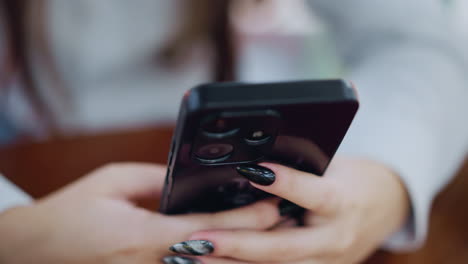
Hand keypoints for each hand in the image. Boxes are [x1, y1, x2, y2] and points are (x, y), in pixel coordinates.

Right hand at [0, 163, 280, 263]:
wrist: (35, 250)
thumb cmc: (70, 212)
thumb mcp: (113, 181)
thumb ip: (156, 179)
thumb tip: (186, 177)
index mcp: (144, 236)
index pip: (210, 227)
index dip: (247, 217)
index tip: (274, 205)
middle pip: (218, 254)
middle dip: (256, 239)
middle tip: (285, 219)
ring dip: (242, 253)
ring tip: (271, 234)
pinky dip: (216, 260)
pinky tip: (234, 250)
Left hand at [186, 156, 409, 263]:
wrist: (384, 209)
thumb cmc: (353, 182)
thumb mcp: (333, 168)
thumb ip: (299, 173)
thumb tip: (254, 166)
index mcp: (343, 203)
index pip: (314, 194)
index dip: (285, 183)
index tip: (251, 171)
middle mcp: (335, 241)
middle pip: (283, 248)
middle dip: (237, 245)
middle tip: (197, 240)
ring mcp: (327, 263)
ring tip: (193, 257)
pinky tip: (215, 263)